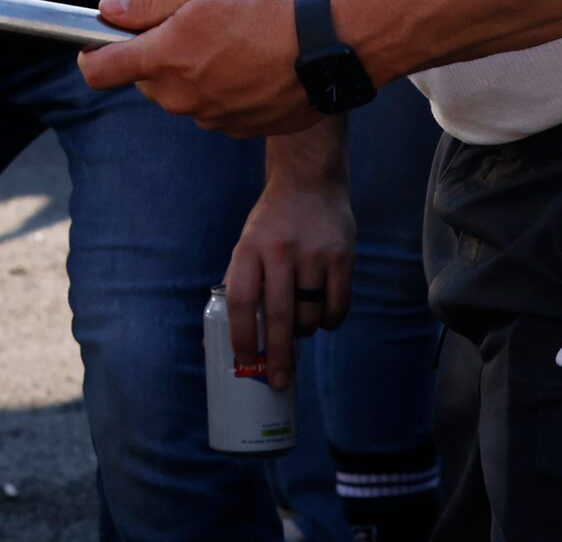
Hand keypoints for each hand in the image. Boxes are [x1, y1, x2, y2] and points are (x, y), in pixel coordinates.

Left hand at [80, 0, 311, 136]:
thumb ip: (149, 3)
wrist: (327, 47)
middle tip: (192, 25)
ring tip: (232, 41)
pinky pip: (212, 108)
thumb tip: (109, 11)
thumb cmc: (265, 8)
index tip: (98, 43)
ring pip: (181, 94)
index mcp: (164, 57)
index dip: (91, 55)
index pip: (99, 71)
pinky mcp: (237, 128)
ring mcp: (209, 117)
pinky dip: (222, 88)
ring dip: (193, 71)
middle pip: (145, 81)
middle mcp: (180, 95)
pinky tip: (250, 64)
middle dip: (157, 56)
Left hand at [227, 132, 353, 387]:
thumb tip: (219, 337)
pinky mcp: (342, 257)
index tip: (243, 363)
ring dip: (305, 329)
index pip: (241, 302)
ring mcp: (314, 254)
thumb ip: (240, 284)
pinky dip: (330, 320)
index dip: (241, 337)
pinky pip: (337, 307)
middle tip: (277, 381)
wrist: (309, 180)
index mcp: (249, 249)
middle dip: (277, 356)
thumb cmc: (273, 223)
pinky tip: (323, 314)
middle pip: (279, 317)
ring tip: (300, 316)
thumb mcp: (247, 243)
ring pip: (310, 316)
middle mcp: (280, 251)